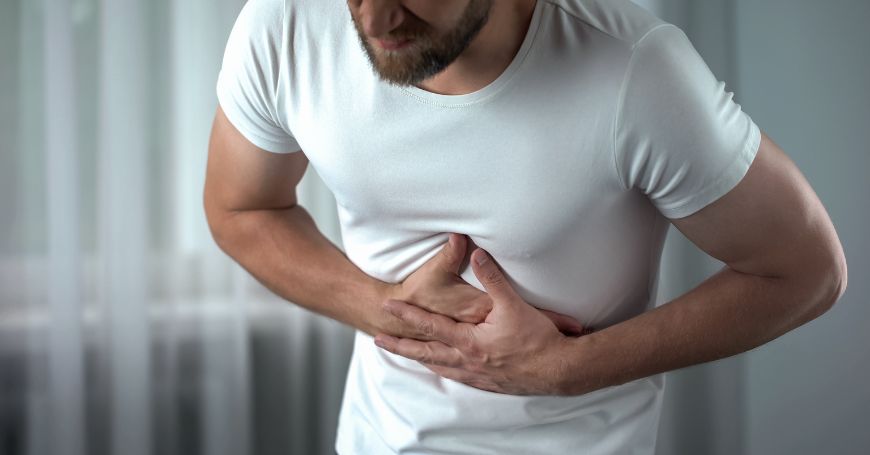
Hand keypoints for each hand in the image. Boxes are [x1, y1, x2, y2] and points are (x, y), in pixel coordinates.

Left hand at [374, 248, 590, 395]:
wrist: (558, 371)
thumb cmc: (537, 340)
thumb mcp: (513, 305)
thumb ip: (492, 278)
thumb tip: (477, 253)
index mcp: (469, 342)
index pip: (430, 326)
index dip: (408, 315)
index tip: (388, 307)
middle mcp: (467, 361)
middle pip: (426, 352)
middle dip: (401, 345)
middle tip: (379, 340)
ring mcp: (476, 375)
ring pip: (439, 367)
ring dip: (420, 359)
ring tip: (405, 354)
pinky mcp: (488, 383)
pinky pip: (457, 377)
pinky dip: (443, 371)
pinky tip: (444, 370)